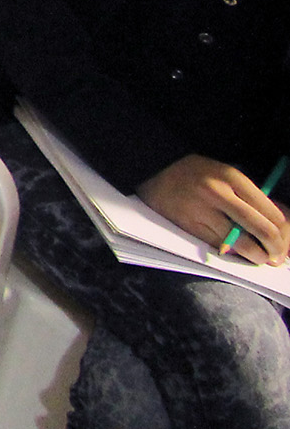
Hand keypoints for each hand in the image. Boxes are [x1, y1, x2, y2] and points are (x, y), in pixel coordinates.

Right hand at [140, 154, 288, 263]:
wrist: (153, 171)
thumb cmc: (195, 174)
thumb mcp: (224, 174)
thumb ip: (249, 195)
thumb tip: (278, 224)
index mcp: (232, 177)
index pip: (271, 212)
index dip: (283, 232)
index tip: (283, 241)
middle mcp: (218, 193)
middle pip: (262, 229)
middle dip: (275, 248)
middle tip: (277, 255)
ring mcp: (202, 210)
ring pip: (243, 243)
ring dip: (257, 256)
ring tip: (260, 257)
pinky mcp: (190, 225)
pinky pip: (221, 246)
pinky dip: (235, 253)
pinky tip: (238, 252)